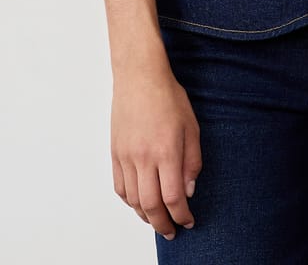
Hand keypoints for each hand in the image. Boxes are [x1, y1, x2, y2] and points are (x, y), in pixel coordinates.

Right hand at [111, 65, 202, 240]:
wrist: (139, 76)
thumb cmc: (168, 96)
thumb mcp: (192, 126)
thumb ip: (192, 161)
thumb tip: (189, 190)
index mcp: (166, 151)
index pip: (173, 197)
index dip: (182, 215)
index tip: (189, 221)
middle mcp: (143, 157)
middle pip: (150, 205)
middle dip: (163, 224)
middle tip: (172, 231)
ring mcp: (126, 156)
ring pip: (133, 200)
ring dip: (145, 216)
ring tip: (157, 220)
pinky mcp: (115, 153)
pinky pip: (120, 187)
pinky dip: (129, 201)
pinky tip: (139, 202)